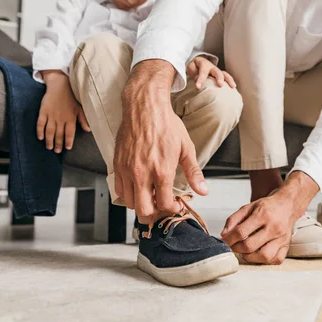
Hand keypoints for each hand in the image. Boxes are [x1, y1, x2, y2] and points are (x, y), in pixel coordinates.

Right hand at [37, 70, 89, 152]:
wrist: (60, 86)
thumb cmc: (71, 98)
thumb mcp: (80, 108)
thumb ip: (83, 119)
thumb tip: (88, 130)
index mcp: (70, 118)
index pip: (69, 133)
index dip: (68, 141)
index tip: (67, 148)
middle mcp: (61, 118)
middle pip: (59, 134)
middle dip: (58, 144)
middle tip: (57, 151)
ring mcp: (51, 115)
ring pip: (49, 131)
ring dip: (49, 140)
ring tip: (49, 147)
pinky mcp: (43, 111)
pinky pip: (40, 123)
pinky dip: (40, 131)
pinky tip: (40, 137)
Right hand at [113, 60, 208, 217]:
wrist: (145, 107)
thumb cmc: (166, 124)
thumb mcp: (186, 148)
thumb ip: (194, 172)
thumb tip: (203, 191)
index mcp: (162, 171)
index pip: (165, 205)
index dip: (172, 209)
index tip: (176, 205)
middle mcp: (142, 173)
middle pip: (144, 211)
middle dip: (155, 213)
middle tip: (162, 205)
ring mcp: (127, 170)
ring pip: (130, 202)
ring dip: (142, 203)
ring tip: (151, 195)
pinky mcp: (117, 164)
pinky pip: (119, 190)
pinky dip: (129, 194)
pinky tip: (139, 187)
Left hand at [187, 56, 236, 89]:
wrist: (198, 63)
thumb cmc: (195, 67)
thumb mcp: (191, 68)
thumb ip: (194, 73)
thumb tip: (197, 79)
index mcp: (204, 65)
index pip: (203, 72)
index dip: (201, 79)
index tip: (198, 87)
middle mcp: (212, 68)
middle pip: (217, 72)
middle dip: (219, 78)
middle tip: (220, 85)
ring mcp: (218, 72)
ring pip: (225, 74)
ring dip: (229, 80)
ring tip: (233, 86)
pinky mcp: (221, 76)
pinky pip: (227, 78)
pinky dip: (231, 83)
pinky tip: (234, 90)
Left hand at [221, 172, 319, 264]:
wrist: (287, 205)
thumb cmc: (267, 207)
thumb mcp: (248, 207)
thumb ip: (233, 219)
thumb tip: (224, 235)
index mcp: (263, 215)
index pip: (241, 232)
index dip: (229, 239)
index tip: (224, 241)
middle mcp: (274, 227)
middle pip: (250, 245)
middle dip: (236, 248)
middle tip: (233, 246)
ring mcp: (282, 238)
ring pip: (264, 256)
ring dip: (250, 257)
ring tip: (245, 251)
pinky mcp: (287, 246)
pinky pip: (276, 260)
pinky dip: (265, 260)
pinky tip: (258, 254)